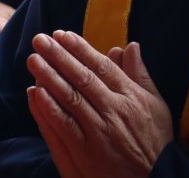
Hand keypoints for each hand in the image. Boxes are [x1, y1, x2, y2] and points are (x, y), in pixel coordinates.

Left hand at [26, 32, 171, 177]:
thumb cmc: (155, 140)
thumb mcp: (156, 106)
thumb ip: (140, 75)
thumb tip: (129, 45)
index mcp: (132, 98)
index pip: (102, 67)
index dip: (80, 49)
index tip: (61, 34)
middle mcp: (116, 112)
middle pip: (83, 79)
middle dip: (59, 56)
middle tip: (39, 40)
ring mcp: (101, 133)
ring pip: (71, 99)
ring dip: (49, 77)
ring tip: (33, 60)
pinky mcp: (87, 153)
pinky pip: (64, 126)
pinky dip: (49, 108)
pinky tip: (35, 92)